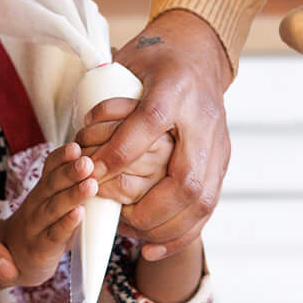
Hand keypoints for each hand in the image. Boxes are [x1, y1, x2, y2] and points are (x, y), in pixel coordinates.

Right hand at [0, 144, 97, 287]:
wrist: (13, 260)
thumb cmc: (44, 226)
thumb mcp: (52, 202)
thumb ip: (71, 185)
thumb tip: (104, 162)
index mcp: (42, 189)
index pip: (49, 168)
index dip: (62, 157)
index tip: (77, 145)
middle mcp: (36, 204)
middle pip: (51, 185)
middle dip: (69, 171)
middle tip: (88, 161)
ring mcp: (35, 226)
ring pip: (53, 208)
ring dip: (72, 195)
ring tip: (91, 185)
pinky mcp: (40, 248)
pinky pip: (54, 235)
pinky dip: (66, 224)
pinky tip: (79, 214)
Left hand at [90, 7, 232, 261]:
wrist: (200, 54)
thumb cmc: (157, 59)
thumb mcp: (128, 64)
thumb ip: (106, 100)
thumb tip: (80, 142)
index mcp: (176, 86)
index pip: (151, 122)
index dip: (121, 152)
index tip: (93, 172)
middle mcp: (202, 118)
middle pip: (185, 177)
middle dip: (149, 209)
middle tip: (119, 219)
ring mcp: (217, 143)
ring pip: (201, 200)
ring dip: (165, 228)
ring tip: (134, 237)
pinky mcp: (222, 160)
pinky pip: (208, 206)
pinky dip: (182, 233)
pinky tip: (154, 249)